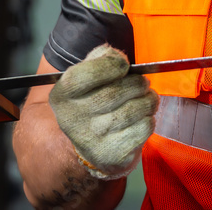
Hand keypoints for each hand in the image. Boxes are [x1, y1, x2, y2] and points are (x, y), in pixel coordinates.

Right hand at [48, 44, 158, 179]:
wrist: (92, 146)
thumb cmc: (93, 101)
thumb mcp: (87, 75)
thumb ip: (100, 57)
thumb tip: (117, 57)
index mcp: (62, 94)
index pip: (89, 74)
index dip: (113, 64)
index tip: (124, 66)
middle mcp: (73, 118)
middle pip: (117, 91)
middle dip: (138, 83)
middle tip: (142, 83)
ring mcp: (92, 139)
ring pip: (135, 109)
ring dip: (149, 99)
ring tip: (146, 98)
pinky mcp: (112, 155)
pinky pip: (144, 127)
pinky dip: (149, 118)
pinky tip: (141, 118)